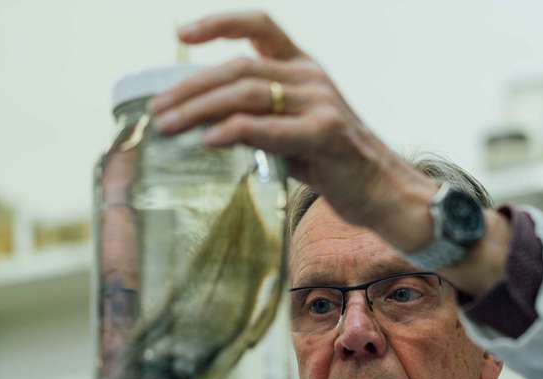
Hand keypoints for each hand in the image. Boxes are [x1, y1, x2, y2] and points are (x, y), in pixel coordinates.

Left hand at [149, 11, 436, 238]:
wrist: (384, 191)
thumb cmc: (336, 164)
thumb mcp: (295, 132)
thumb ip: (261, 119)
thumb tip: (210, 125)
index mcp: (305, 68)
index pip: (260, 27)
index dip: (219, 23)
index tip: (181, 35)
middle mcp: (312, 77)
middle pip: (238, 69)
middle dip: (190, 88)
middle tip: (158, 109)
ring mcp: (320, 102)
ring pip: (245, 94)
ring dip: (199, 110)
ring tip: (169, 126)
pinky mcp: (324, 133)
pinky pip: (266, 127)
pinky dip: (232, 131)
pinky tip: (207, 141)